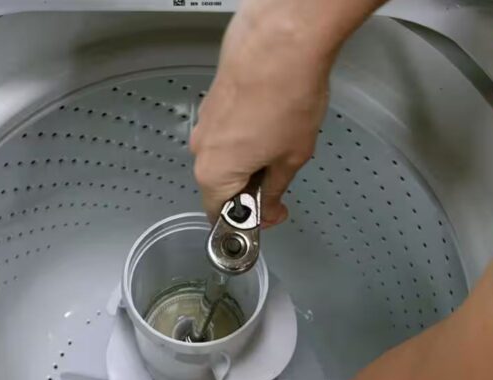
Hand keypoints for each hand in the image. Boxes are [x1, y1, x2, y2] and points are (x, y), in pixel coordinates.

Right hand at [190, 1, 349, 225]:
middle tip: (284, 183)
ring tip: (283, 144)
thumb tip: (270, 207)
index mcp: (214, 173)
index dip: (248, 223)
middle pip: (222, 185)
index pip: (219, 215)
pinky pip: (227, 132)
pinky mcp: (215, 101)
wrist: (280, 43)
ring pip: (225, 156)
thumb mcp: (291, 159)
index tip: (268, 218)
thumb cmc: (284, 95)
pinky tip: (273, 123)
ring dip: (250, 160)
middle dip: (251, 190)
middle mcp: (201, 148)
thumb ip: (276, 191)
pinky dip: (247, 136)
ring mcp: (206, 122)